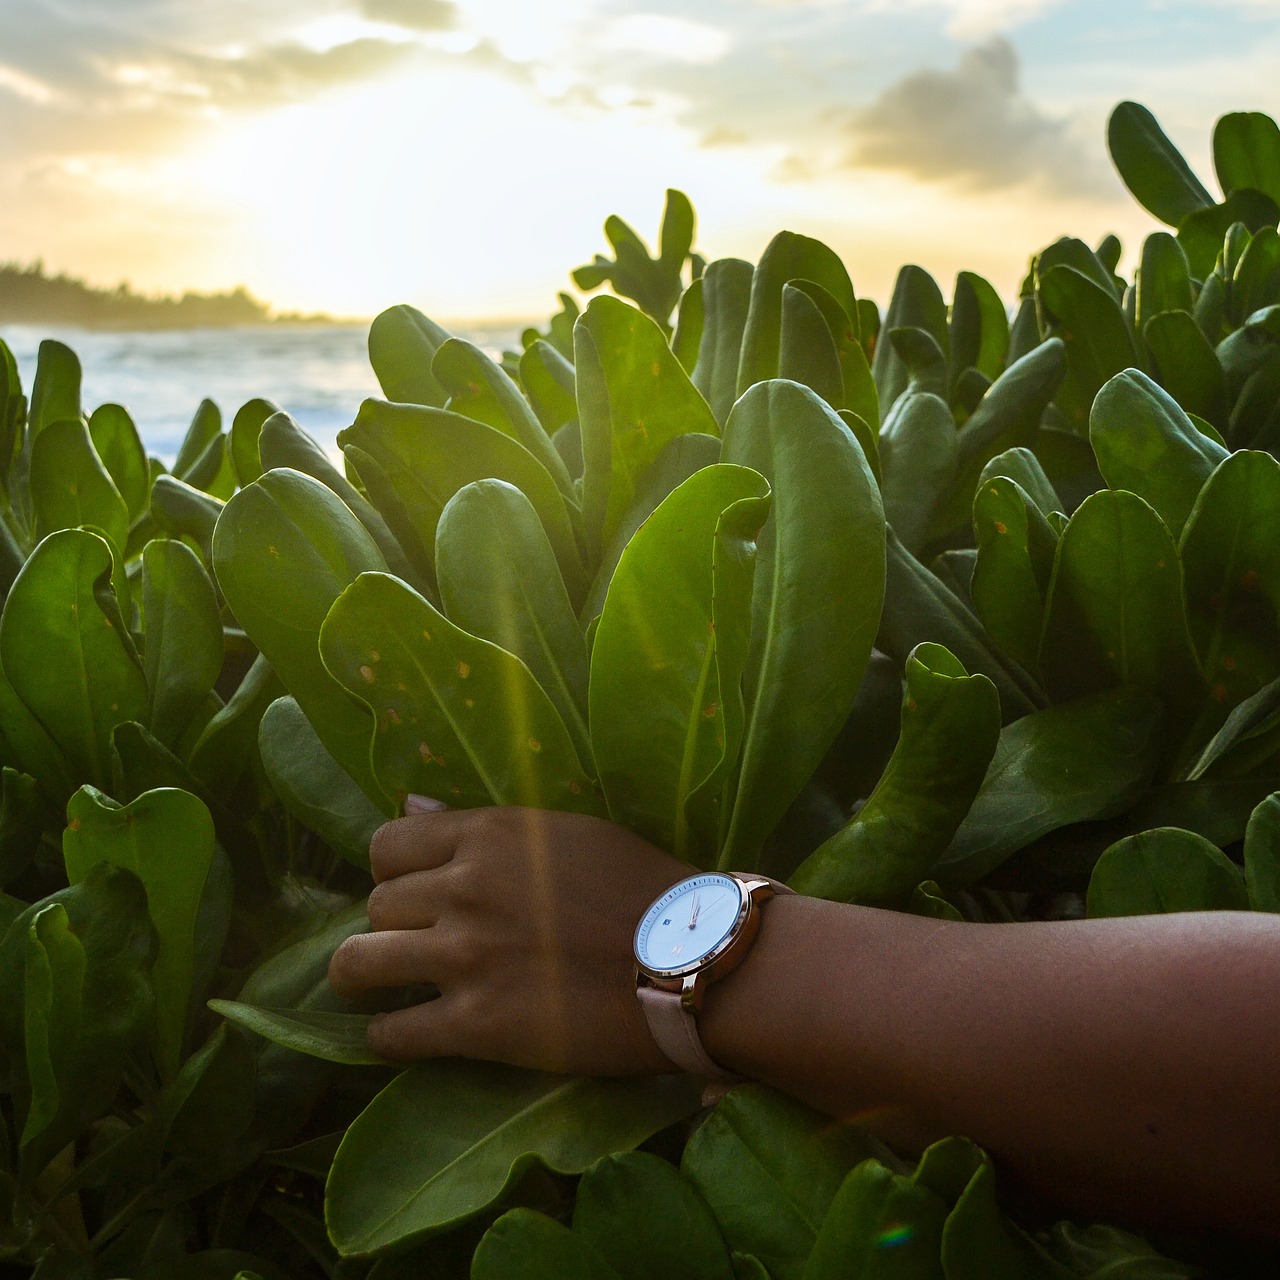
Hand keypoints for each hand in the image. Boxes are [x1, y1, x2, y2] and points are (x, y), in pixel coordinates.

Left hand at [328, 804, 688, 1074]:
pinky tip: (405, 1036)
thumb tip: (409, 804)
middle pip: (375, 904)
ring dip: (363, 976)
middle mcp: (463, 889)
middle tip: (417, 943)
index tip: (413, 891)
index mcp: (487, 834)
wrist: (691, 958)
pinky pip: (392, 1035)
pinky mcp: (476, 1025)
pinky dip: (388, 1038)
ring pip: (359, 963)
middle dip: (391, 924)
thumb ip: (484, 825)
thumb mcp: (564, 832)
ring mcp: (465, 958)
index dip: (393, 871)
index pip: (386, 845)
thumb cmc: (641, 886)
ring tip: (379, 988)